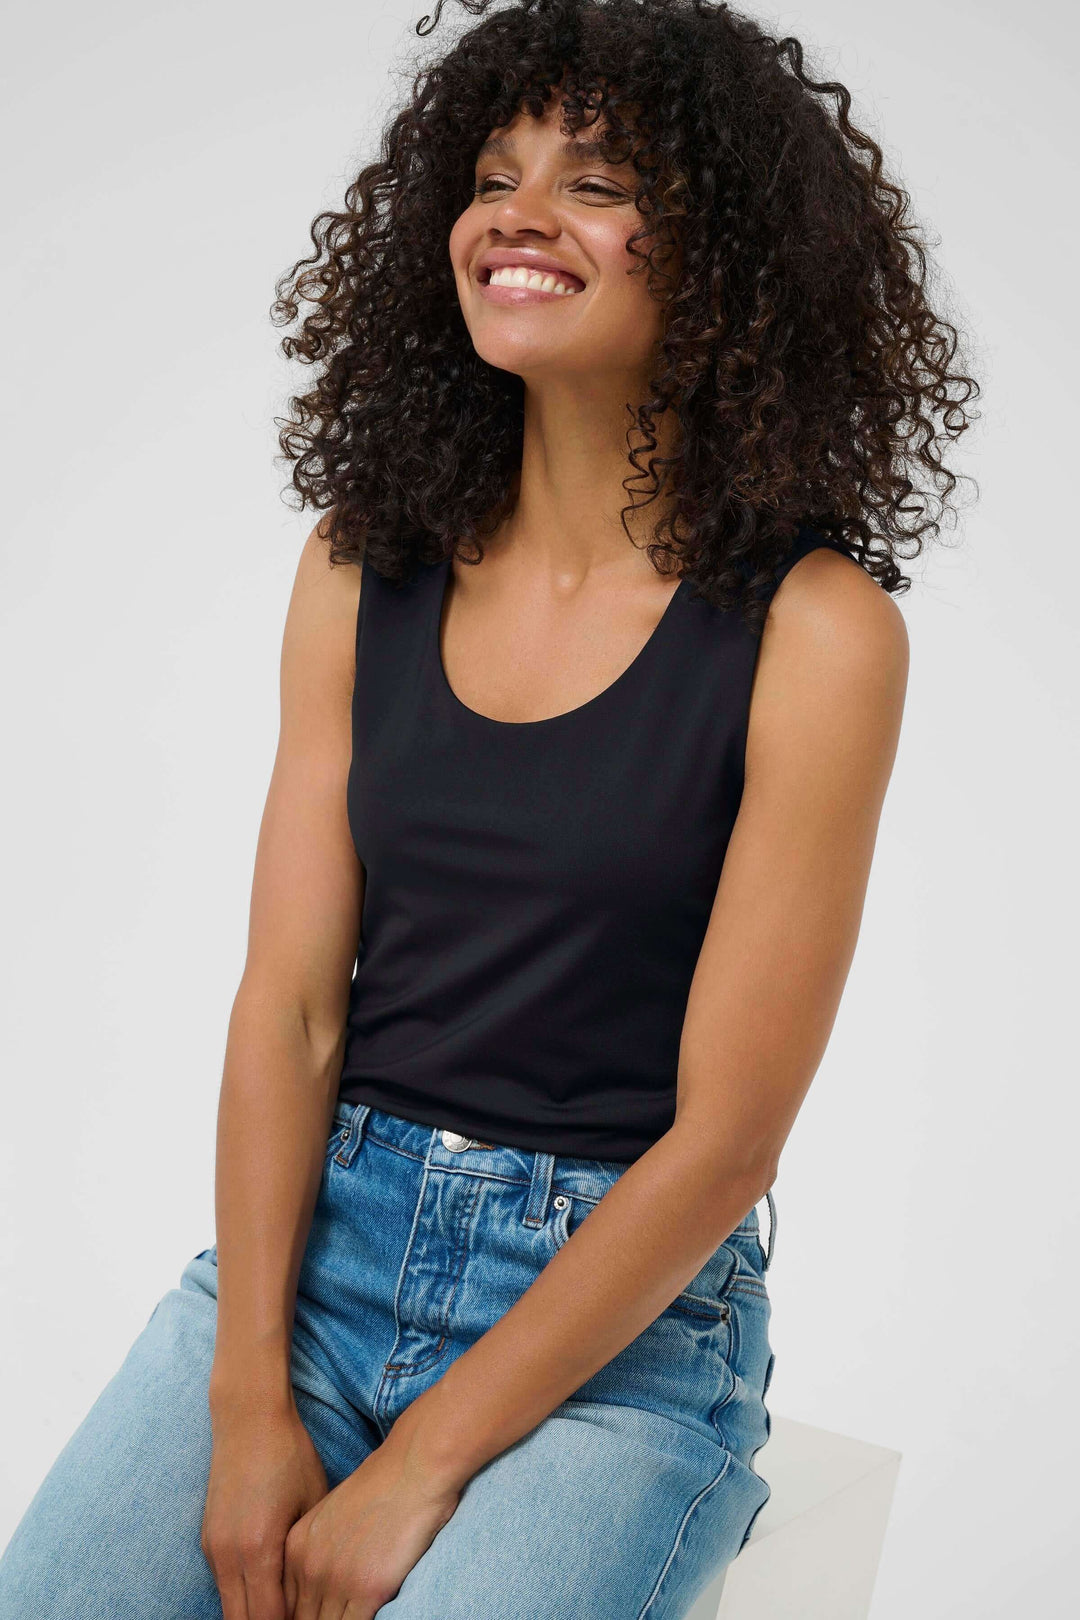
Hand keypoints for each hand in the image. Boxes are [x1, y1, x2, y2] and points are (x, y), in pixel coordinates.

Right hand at [202, 1397, 328, 1619]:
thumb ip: (307, 1555)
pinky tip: (268, 1594)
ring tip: (287, 1614)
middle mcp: (228, 1555)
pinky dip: (243, 1598)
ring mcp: (212, 1548)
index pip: (270, 1619)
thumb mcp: (312, 1504)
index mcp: (258, 1549)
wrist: (248, 1417)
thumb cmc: (290, 1455)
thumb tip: (316, 1592)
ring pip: (230, 1608)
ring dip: (254, 1615)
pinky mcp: (207, 1540)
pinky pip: (223, 1586)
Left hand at [282, 1420, 461, 1617]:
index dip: (300, 1614)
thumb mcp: (334, 1513)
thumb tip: (324, 1578)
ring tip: (350, 1615)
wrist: (413, 1467)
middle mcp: (309, 1566)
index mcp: (296, 1547)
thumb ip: (320, 1548)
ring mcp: (336, 1580)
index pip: (285, 1604)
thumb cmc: (383, 1484)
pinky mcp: (367, 1589)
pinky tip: (372, 1616)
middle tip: (334, 1616)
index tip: (316, 1612)